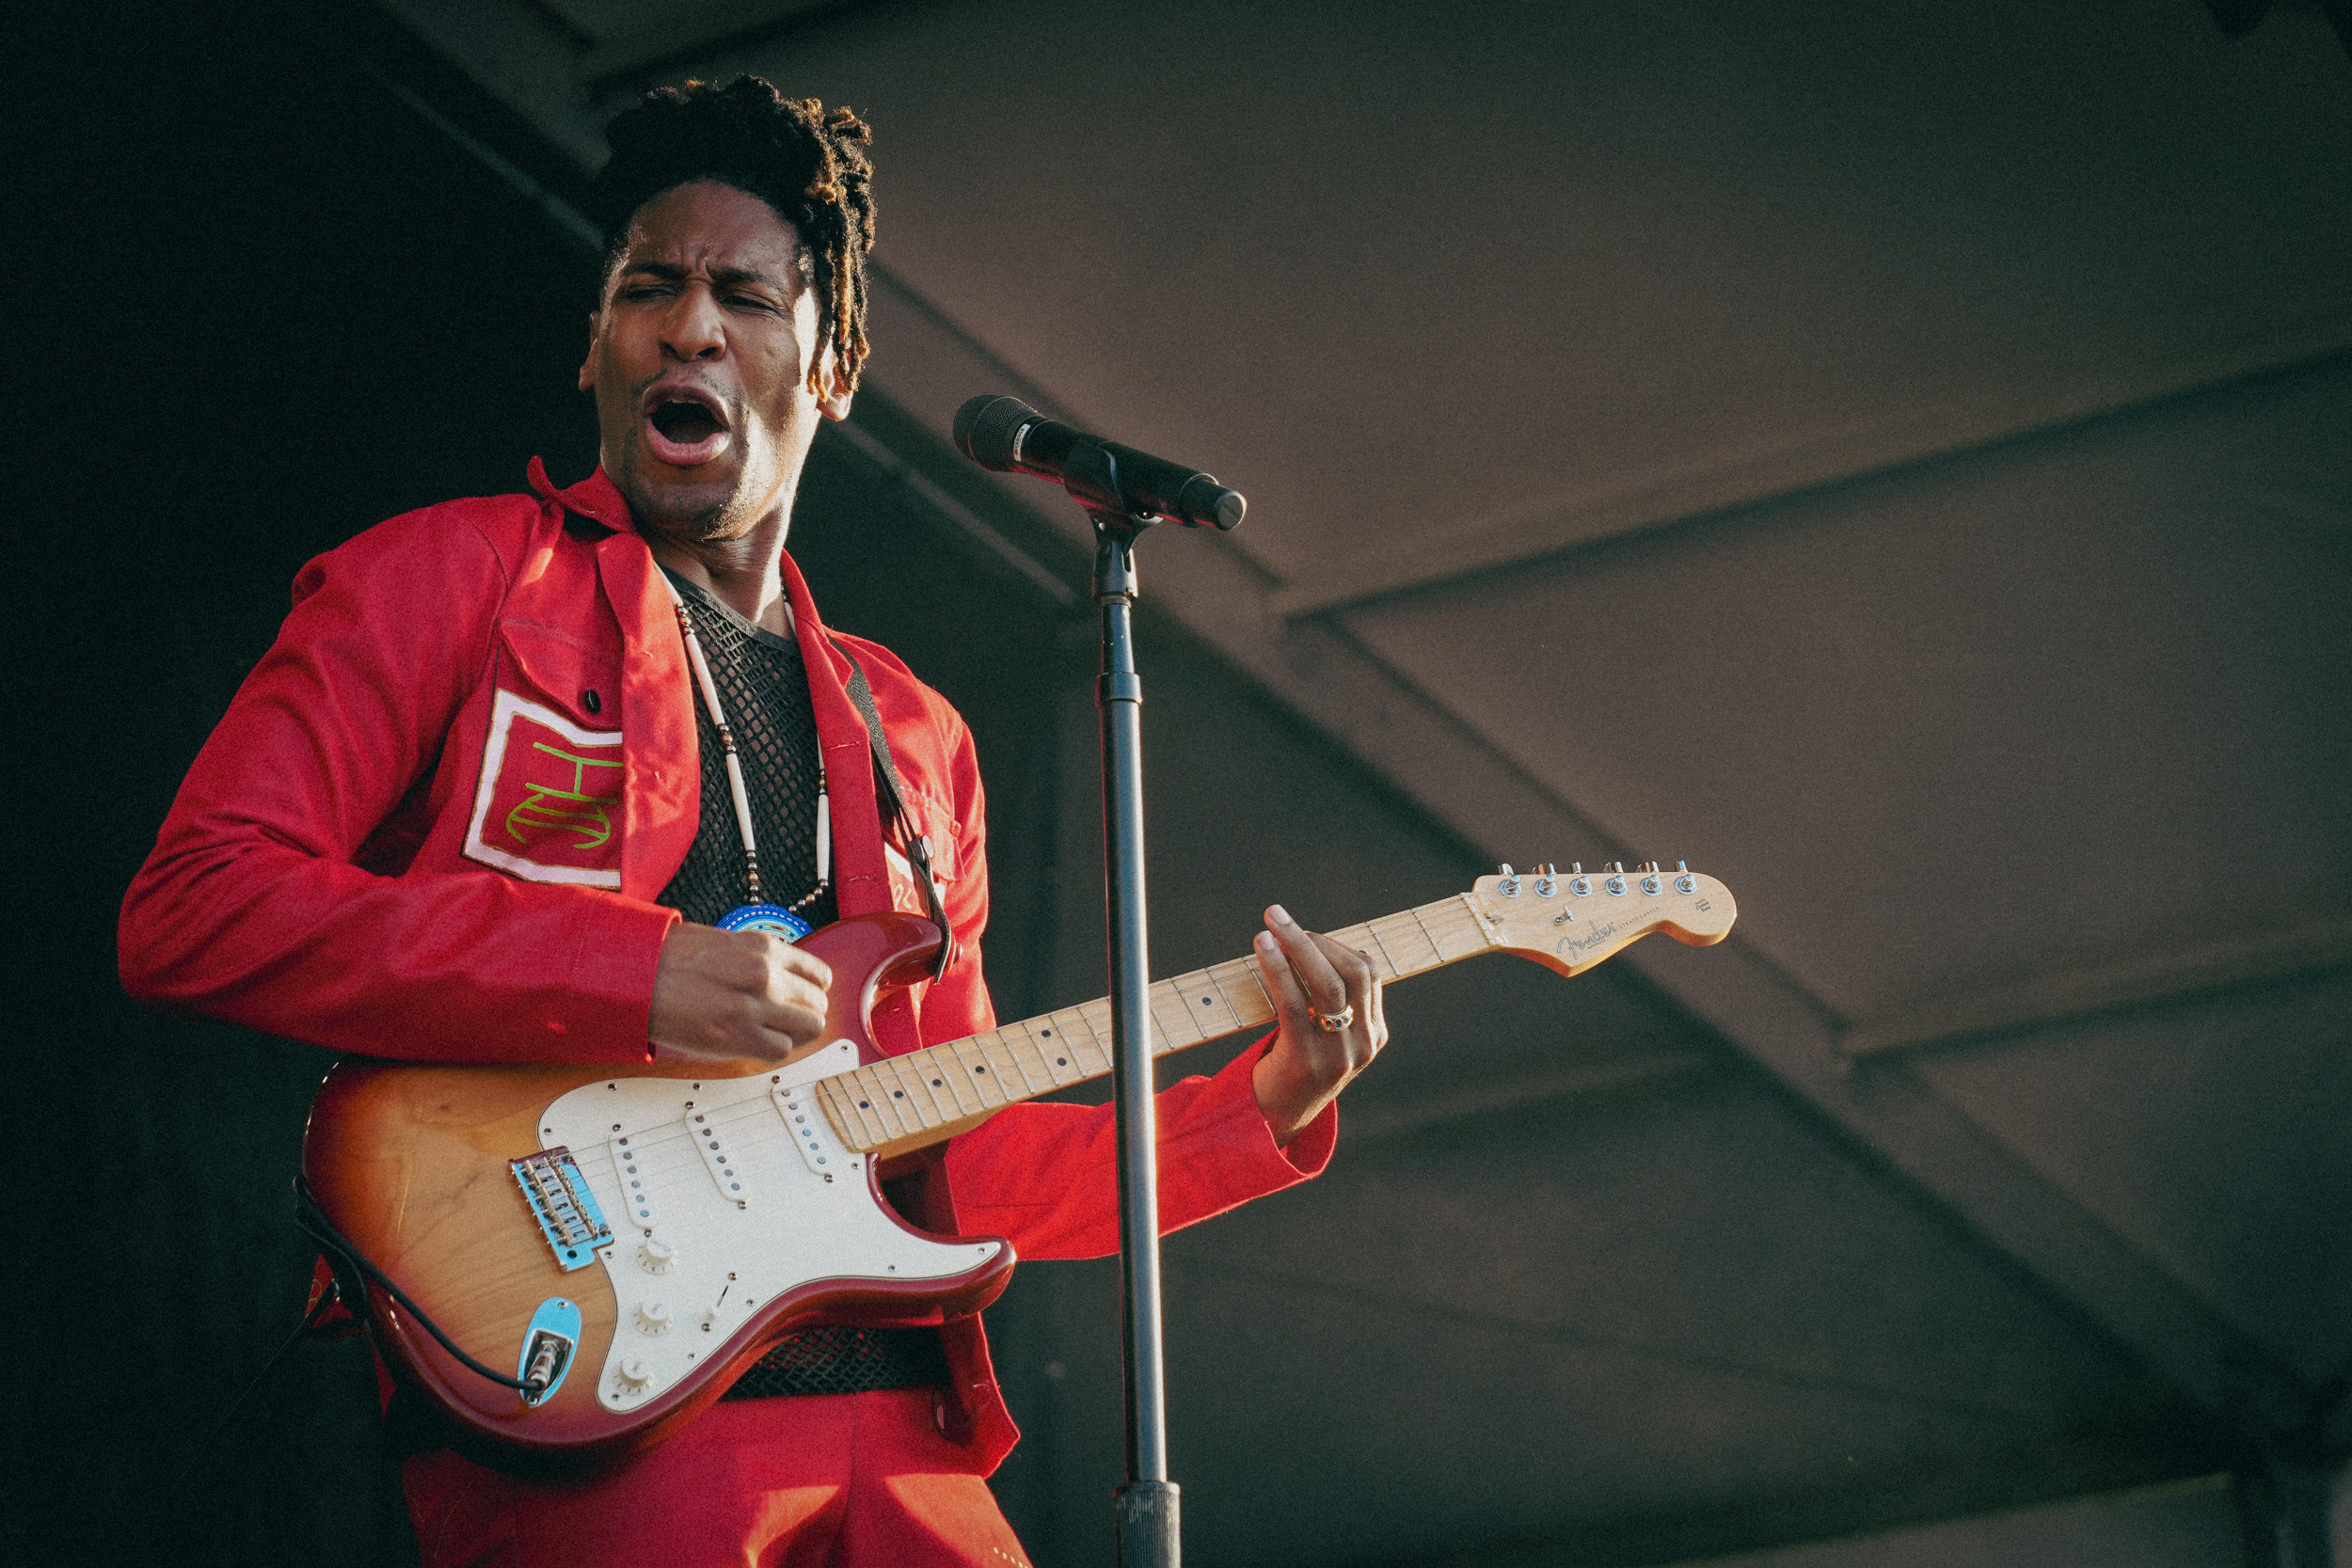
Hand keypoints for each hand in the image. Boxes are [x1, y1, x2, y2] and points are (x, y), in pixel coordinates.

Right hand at [648, 922, 832, 1064]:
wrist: (638, 976)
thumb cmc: (671, 958)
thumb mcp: (726, 941)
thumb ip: (759, 958)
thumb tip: (781, 976)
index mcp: (765, 948)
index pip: (818, 974)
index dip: (811, 990)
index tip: (802, 998)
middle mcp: (767, 974)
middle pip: (817, 1003)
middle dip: (805, 1013)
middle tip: (786, 1020)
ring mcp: (755, 1005)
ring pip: (810, 1027)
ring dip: (796, 1033)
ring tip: (774, 1033)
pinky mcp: (739, 1035)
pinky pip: (782, 1050)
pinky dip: (774, 1049)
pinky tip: (758, 1043)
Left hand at [1250, 904, 1386, 1146]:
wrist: (1275, 1120)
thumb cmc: (1296, 1065)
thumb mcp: (1327, 1036)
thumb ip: (1330, 1000)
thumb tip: (1308, 942)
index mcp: (1374, 1035)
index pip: (1370, 973)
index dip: (1337, 945)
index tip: (1305, 934)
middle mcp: (1362, 1045)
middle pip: (1353, 972)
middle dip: (1315, 938)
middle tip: (1279, 917)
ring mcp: (1337, 1055)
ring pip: (1326, 984)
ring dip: (1297, 945)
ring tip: (1269, 925)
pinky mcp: (1305, 1060)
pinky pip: (1293, 1002)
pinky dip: (1277, 968)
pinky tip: (1262, 948)